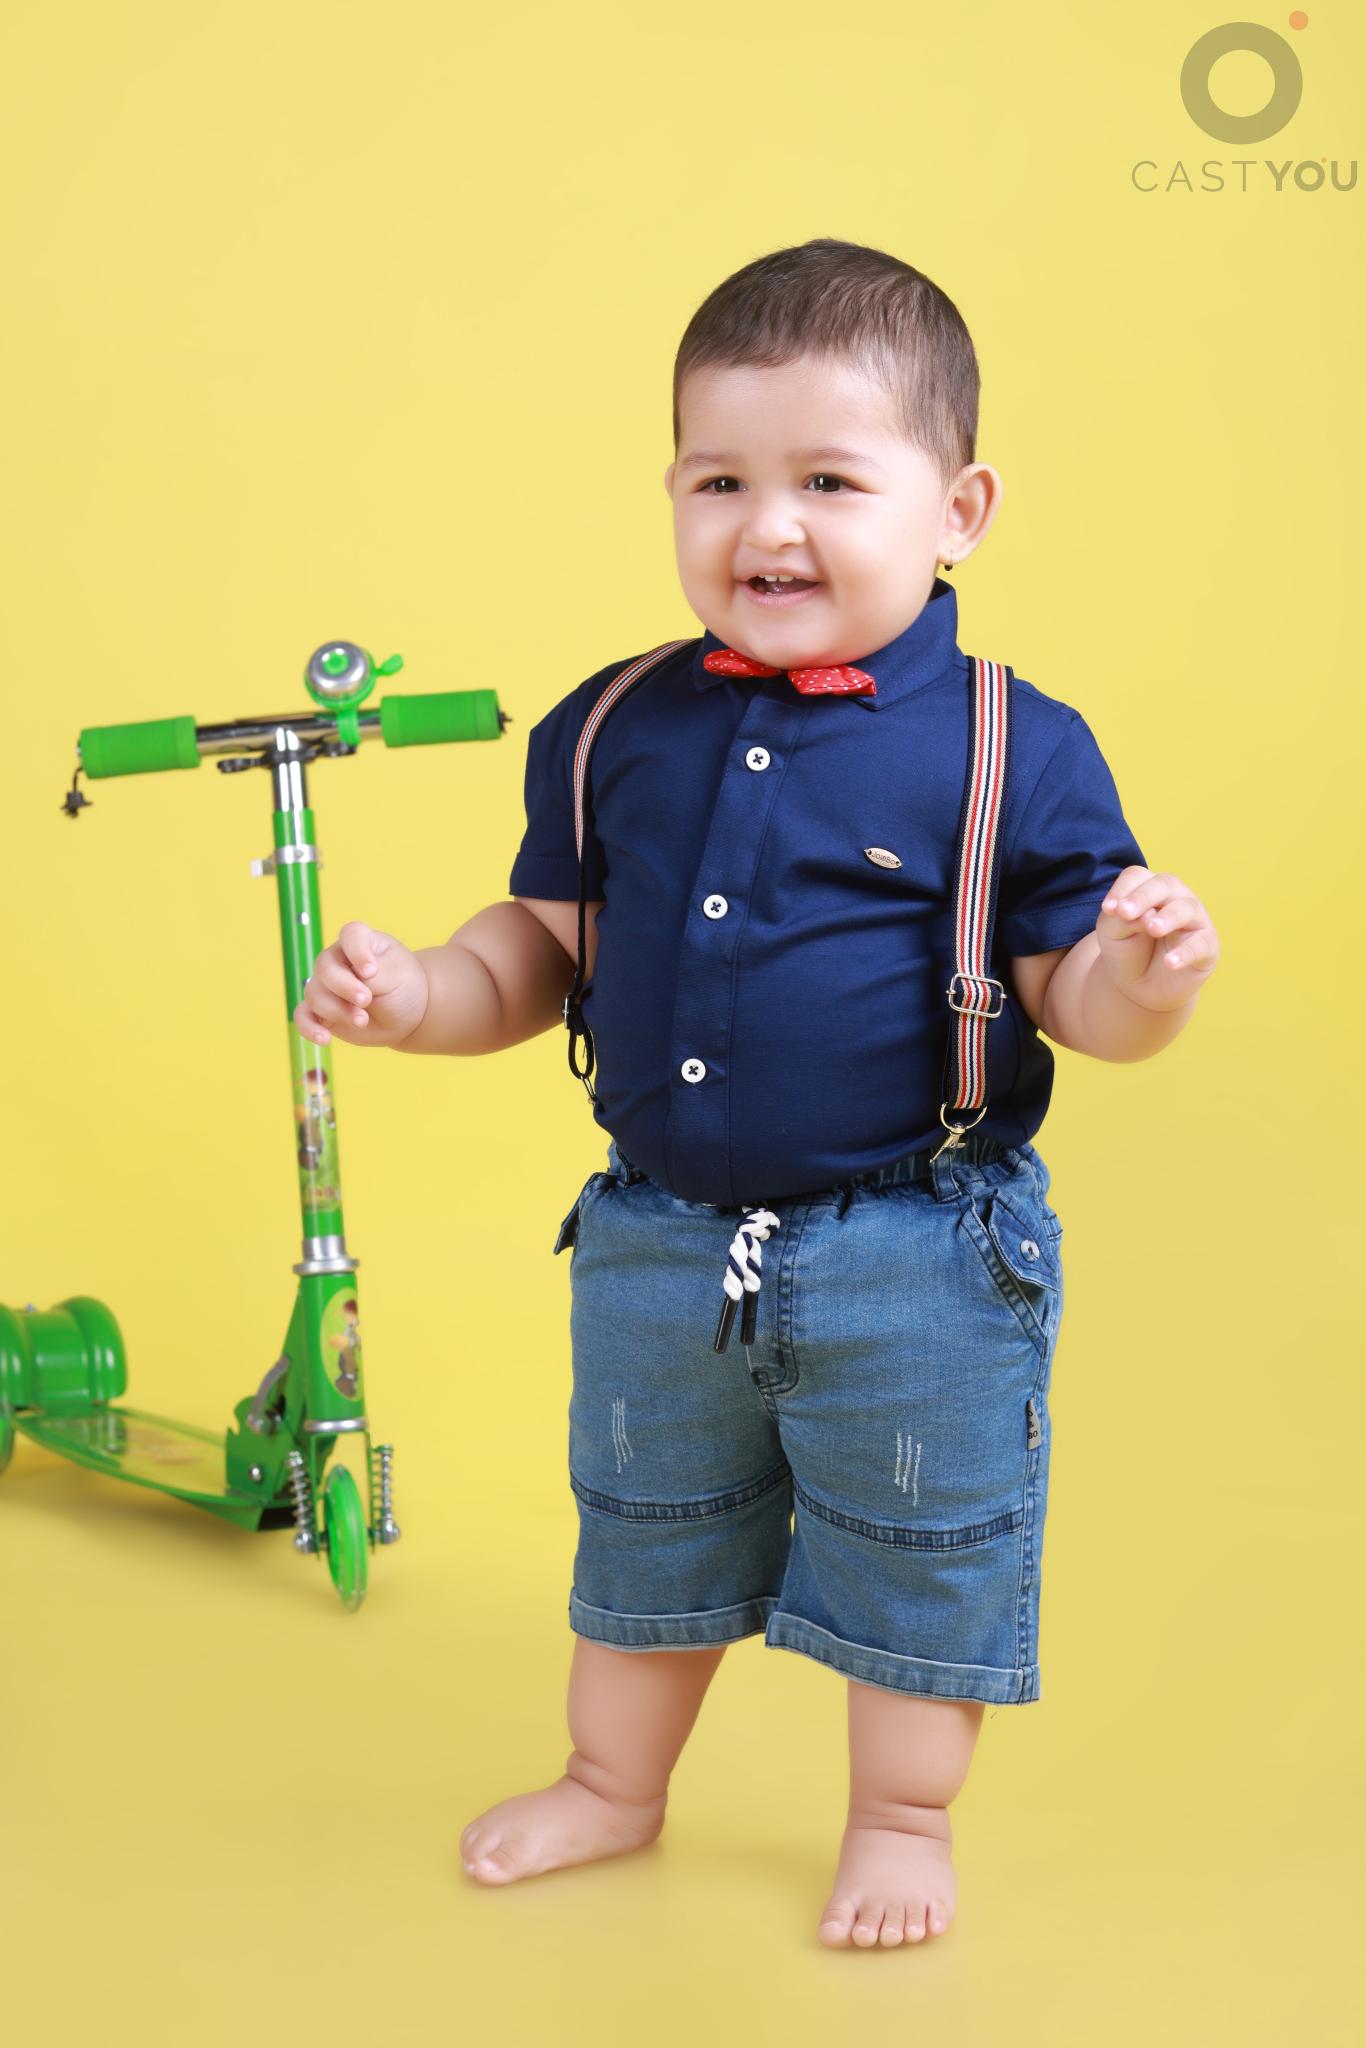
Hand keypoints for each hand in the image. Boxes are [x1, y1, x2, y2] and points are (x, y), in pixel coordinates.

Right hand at [295, 920, 429, 1047]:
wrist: (405, 1014)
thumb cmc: (403, 987)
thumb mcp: (399, 976)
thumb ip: (375, 976)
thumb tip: (353, 980)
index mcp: (360, 942)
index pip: (351, 934)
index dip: (357, 951)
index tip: (371, 971)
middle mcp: (338, 960)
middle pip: (325, 967)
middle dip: (345, 987)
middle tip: (366, 1000)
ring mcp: (326, 985)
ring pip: (315, 994)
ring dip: (337, 1010)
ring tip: (362, 1020)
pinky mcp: (321, 1011)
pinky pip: (303, 1017)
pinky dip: (310, 1028)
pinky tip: (325, 1039)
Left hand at [1096, 867, 1220, 1011]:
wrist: (1140, 986)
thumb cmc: (1127, 950)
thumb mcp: (1113, 934)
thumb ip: (1121, 920)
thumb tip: (1147, 914)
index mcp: (1149, 889)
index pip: (1137, 877)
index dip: (1122, 890)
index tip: (1107, 910)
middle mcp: (1176, 897)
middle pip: (1165, 884)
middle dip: (1144, 896)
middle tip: (1126, 913)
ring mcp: (1195, 920)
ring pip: (1187, 908)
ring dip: (1168, 917)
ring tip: (1152, 928)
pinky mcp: (1207, 946)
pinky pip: (1201, 944)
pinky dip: (1185, 952)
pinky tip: (1169, 962)